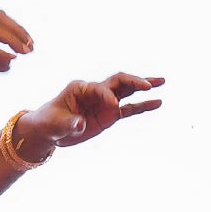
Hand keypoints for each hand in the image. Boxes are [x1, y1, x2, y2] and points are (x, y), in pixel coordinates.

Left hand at [18, 74, 164, 152]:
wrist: (48, 130)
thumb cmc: (48, 122)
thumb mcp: (55, 124)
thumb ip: (69, 123)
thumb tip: (81, 124)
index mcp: (80, 88)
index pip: (99, 88)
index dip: (108, 97)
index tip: (113, 108)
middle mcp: (95, 91)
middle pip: (118, 81)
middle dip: (134, 81)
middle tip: (149, 85)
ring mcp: (104, 102)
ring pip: (127, 91)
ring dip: (143, 85)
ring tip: (162, 82)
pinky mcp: (109, 114)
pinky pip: (129, 109)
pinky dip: (143, 106)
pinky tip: (158, 103)